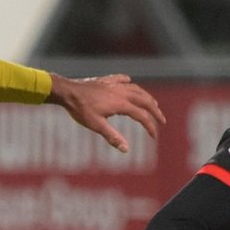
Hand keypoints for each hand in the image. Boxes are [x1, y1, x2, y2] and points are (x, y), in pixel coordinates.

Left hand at [47, 73, 165, 152]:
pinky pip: (122, 79)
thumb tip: (126, 149)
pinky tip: (130, 83)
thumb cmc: (80, 109)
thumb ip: (112, 137)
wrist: (67, 91)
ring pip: (136, 89)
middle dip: (155, 111)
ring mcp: (114, 85)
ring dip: (146, 97)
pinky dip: (129, 83)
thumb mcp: (96, 125)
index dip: (150, 126)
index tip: (154, 136)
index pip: (142, 116)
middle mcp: (121, 92)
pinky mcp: (106, 80)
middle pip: (145, 100)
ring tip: (152, 103)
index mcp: (121, 104)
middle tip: (162, 120)